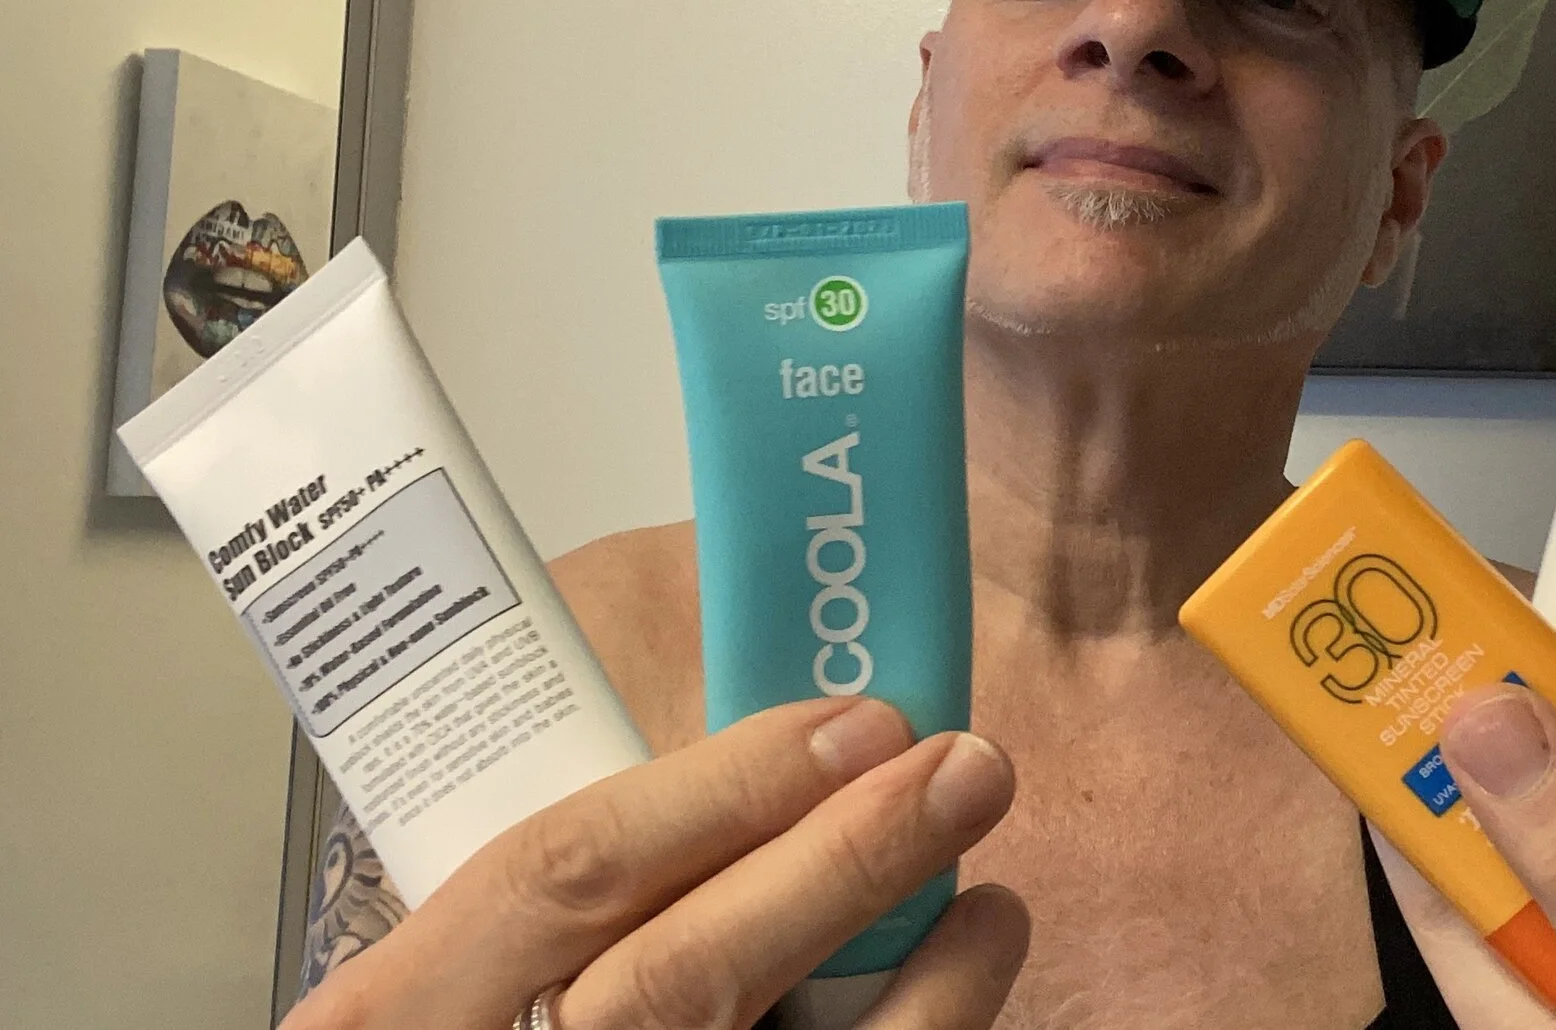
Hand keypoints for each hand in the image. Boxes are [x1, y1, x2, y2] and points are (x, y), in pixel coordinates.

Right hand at [284, 698, 1026, 1029]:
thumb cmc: (508, 1013)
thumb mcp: (466, 957)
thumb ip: (577, 880)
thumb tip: (766, 763)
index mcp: (406, 1006)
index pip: (560, 873)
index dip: (718, 791)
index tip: (851, 720)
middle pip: (682, 973)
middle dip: (838, 857)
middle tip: (959, 761)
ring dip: (912, 957)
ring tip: (984, 868)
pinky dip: (932, 1023)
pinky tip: (976, 953)